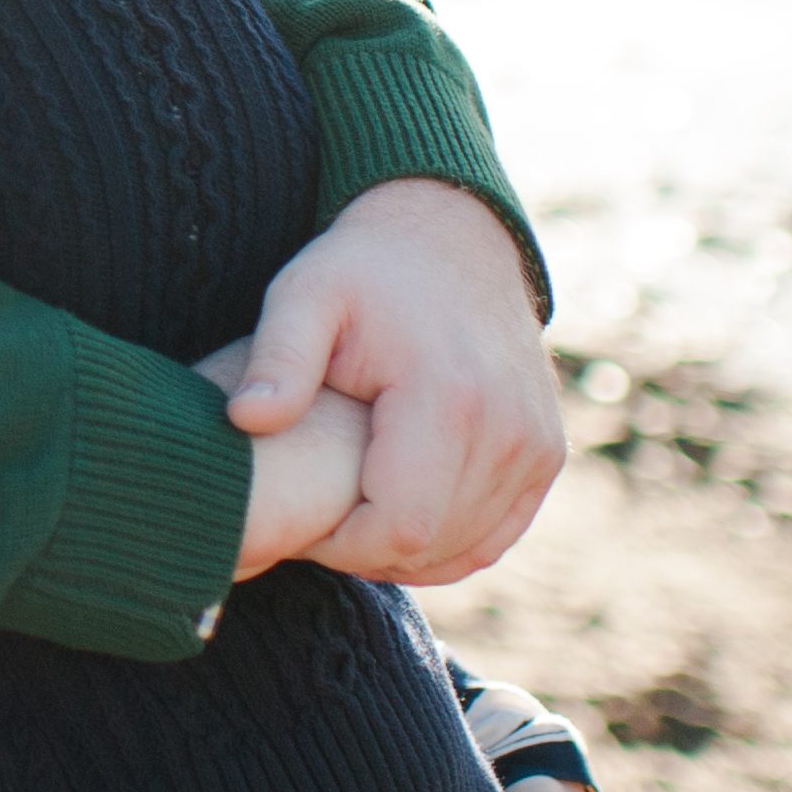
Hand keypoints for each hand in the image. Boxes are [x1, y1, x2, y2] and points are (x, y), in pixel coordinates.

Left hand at [223, 179, 558, 583]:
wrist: (450, 239)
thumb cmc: (363, 272)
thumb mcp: (304, 297)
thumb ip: (276, 360)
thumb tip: (245, 420)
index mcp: (448, 398)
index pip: (396, 528)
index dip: (339, 546)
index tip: (299, 521)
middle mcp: (508, 430)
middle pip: (429, 547)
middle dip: (363, 551)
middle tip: (316, 521)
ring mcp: (537, 445)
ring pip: (465, 550)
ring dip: (402, 551)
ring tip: (349, 515)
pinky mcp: (546, 454)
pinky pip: (496, 535)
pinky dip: (445, 544)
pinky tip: (394, 520)